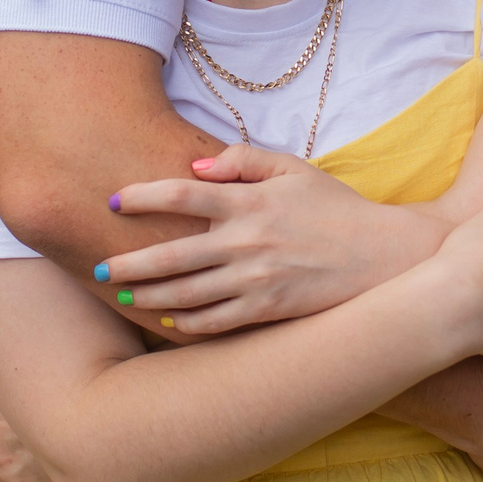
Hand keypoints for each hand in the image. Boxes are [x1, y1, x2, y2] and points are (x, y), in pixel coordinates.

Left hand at [98, 145, 446, 334]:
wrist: (383, 256)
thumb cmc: (335, 208)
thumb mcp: (295, 169)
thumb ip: (244, 159)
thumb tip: (195, 169)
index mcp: (250, 202)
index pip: (181, 195)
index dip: (141, 196)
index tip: (113, 200)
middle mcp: (246, 243)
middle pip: (172, 255)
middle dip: (128, 263)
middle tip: (98, 269)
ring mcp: (256, 280)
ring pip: (187, 294)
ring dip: (149, 296)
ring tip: (123, 296)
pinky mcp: (268, 310)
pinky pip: (216, 321)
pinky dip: (188, 321)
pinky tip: (169, 318)